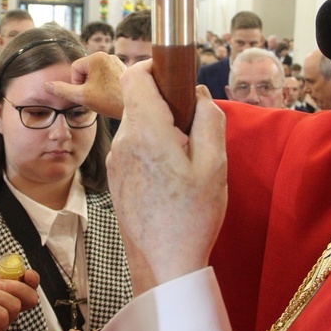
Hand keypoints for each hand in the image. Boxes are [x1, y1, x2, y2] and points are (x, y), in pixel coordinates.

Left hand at [0, 262, 39, 330]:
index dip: (33, 280)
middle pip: (31, 299)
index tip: (25, 273)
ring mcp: (0, 321)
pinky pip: (2, 317)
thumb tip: (11, 264)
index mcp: (6, 290)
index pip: (30, 287)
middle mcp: (7, 307)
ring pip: (13, 306)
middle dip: (15, 286)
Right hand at [45, 52, 125, 118]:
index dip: (77, 84)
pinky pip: (105, 76)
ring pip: (95, 75)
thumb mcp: (81, 96)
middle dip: (87, 85)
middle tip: (97, 97)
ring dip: (95, 86)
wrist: (136, 105)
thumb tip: (47, 86)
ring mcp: (117, 61)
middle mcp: (108, 55)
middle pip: (85, 71)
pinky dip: (105, 86)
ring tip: (105, 96)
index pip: (75, 69)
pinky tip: (112, 95)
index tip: (88, 94)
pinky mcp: (123, 69)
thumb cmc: (110, 100)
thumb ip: (62, 90)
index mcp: (97, 57)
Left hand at [107, 60, 226, 294]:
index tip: (177, 76)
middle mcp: (123, 142)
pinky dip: (152, 149)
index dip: (155, 67)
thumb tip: (199, 96)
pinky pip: (133, 147)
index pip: (135, 75)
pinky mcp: (116, 177)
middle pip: (140, 101)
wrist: (162, 264)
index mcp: (146, 131)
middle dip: (168, 105)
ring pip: (138, 126)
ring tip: (186, 163)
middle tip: (194, 133)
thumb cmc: (191, 217)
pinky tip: (171, 178)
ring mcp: (115, 161)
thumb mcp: (215, 165)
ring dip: (162, 130)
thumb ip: (209, 119)